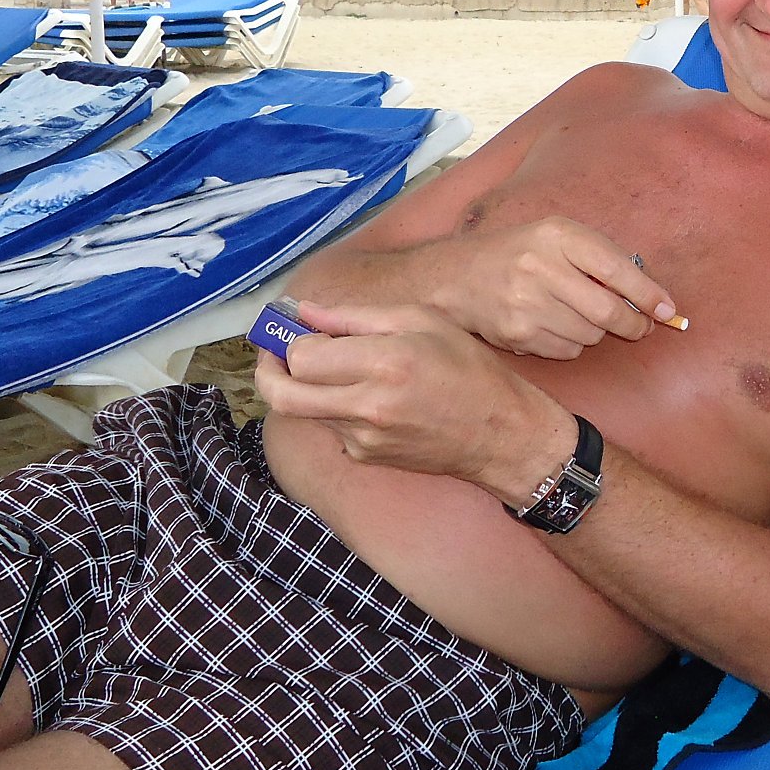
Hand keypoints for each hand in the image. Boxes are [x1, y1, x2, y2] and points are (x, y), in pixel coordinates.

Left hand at [254, 304, 572, 494]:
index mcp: (383, 363)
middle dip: (268, 371)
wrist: (502, 435)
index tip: (293, 328)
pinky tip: (367, 394)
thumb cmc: (470, 370)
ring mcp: (363, 438)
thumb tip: (305, 312)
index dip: (289, 340)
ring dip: (305, 387)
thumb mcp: (423, 321)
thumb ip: (357, 316)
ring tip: (333, 365)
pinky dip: (335, 407)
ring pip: (304, 412)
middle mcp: (367, 406)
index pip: (301, 357)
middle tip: (273, 353)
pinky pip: (332, 427)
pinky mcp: (366, 457)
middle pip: (282, 396)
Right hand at [393, 216, 679, 359]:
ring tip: (579, 316)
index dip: (648, 293)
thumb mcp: (554, 237)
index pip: (616, 268)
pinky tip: (555, 326)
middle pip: (608, 310)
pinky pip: (568, 350)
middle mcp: (541, 266)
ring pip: (591, 334)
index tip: (667, 310)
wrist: (454, 279)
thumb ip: (598, 257)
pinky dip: (572, 343)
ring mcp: (527, 303)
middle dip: (632, 324)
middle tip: (640, 327)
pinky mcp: (518, 334)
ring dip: (597, 331)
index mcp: (557, 235)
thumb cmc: (516, 254)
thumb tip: (648, 294)